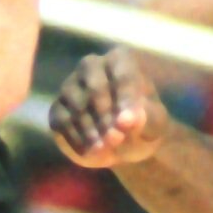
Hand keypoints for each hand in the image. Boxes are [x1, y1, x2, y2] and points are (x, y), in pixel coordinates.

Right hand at [48, 48, 169, 169]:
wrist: (125, 143)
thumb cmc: (143, 124)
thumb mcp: (154, 123)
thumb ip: (145, 119)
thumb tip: (126, 121)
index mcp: (120, 61)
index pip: (122, 77)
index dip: (125, 101)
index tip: (127, 124)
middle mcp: (91, 67)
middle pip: (95, 89)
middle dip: (106, 118)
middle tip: (116, 139)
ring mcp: (70, 86)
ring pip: (76, 107)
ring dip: (91, 131)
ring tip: (105, 149)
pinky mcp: (57, 109)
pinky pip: (62, 123)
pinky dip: (76, 139)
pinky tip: (91, 152)